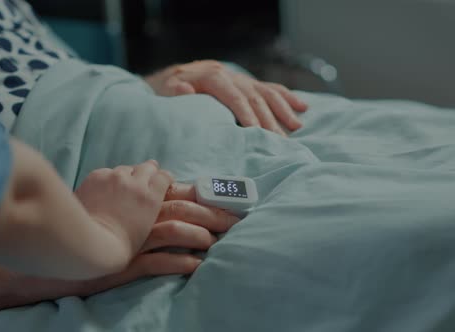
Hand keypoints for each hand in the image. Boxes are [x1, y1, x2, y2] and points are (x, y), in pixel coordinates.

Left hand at [75, 160, 173, 257]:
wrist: (91, 244)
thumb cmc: (119, 248)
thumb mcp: (146, 232)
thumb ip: (149, 211)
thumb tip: (148, 202)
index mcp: (150, 199)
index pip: (164, 177)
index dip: (164, 178)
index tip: (162, 181)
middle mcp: (136, 184)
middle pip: (148, 167)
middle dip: (147, 172)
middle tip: (142, 180)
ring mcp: (115, 177)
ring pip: (125, 169)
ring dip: (126, 176)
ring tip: (119, 189)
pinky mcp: (97, 176)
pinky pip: (106, 172)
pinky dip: (106, 180)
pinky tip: (101, 191)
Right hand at [75, 182, 239, 295]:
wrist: (61, 243)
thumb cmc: (84, 216)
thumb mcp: (107, 192)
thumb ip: (134, 184)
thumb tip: (156, 173)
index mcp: (136, 195)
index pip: (176, 190)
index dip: (202, 195)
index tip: (224, 200)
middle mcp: (138, 213)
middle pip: (182, 207)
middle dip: (213, 213)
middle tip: (236, 220)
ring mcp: (134, 237)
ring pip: (174, 230)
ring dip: (198, 236)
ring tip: (214, 243)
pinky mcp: (128, 261)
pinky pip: (159, 262)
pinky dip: (180, 263)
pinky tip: (196, 267)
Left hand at [144, 60, 308, 135]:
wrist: (167, 79)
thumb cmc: (164, 91)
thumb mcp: (163, 90)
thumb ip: (174, 91)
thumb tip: (184, 89)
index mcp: (211, 76)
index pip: (234, 96)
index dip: (247, 113)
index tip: (257, 132)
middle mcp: (229, 74)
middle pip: (254, 96)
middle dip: (268, 119)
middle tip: (280, 140)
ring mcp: (239, 78)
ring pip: (266, 92)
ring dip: (282, 110)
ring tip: (295, 127)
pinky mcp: (245, 83)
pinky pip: (269, 89)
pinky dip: (286, 98)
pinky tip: (302, 108)